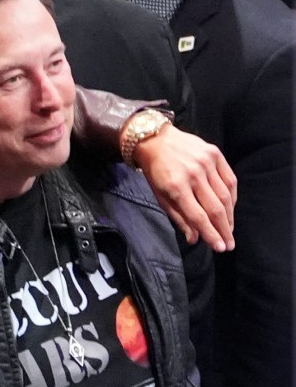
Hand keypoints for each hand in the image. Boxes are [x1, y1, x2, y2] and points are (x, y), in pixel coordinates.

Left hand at [134, 124, 236, 251]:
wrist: (155, 139)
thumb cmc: (155, 171)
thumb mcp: (160, 196)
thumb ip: (178, 217)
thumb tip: (194, 239)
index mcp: (176, 187)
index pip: (199, 216)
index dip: (211, 234)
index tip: (220, 248)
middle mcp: (193, 175)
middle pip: (215, 208)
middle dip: (224, 229)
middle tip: (229, 244)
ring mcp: (206, 163)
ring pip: (225, 195)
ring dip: (229, 216)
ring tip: (229, 230)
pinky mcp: (215, 154)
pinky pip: (230, 180)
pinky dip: (232, 197)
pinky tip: (230, 209)